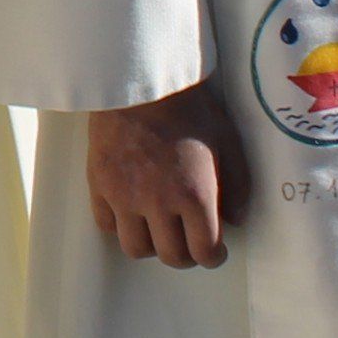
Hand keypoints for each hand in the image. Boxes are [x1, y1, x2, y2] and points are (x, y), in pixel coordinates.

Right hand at [88, 80, 246, 266]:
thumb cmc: (189, 108)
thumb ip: (239, 186)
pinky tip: (130, 210)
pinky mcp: (99, 184)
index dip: (213, 257)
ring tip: (157, 229)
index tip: (214, 250)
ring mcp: (124, 196)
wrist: (140, 80)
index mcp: (195, 196)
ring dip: (151, 245)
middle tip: (189, 240)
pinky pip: (106, 225)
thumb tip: (236, 221)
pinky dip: (120, 225)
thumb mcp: (227, 142)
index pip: (204, 252)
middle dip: (186, 254)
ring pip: (136, 248)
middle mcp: (158, 203)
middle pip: (172, 257)